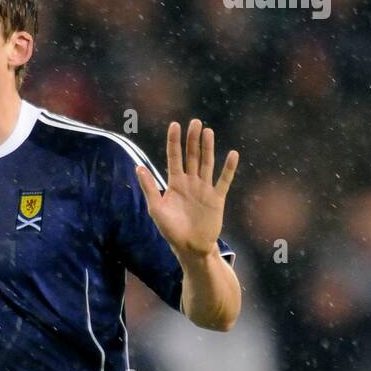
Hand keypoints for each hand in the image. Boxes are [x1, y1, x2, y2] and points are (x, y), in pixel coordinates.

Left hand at [136, 119, 238, 259]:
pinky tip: (232, 154)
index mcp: (175, 184)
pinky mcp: (217, 198)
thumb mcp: (156, 209)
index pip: (174, 158)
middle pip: (192, 156)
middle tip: (195, 122)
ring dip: (207, 148)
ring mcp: (204, 189)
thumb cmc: (171, 230)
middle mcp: (190, 183)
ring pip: (206, 163)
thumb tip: (138, 167)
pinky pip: (224, 181)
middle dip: (192, 139)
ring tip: (208, 132)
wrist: (190, 248)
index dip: (174, 142)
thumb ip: (149, 188)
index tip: (175, 125)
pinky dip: (228, 168)